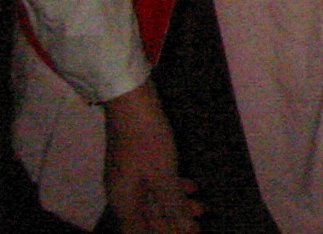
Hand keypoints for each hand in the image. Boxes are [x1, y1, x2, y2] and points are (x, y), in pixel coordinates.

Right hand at [103, 82, 202, 233]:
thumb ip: (172, 204)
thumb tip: (182, 230)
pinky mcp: (137, 161)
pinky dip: (171, 188)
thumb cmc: (147, 141)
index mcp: (123, 202)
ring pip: (153, 199)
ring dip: (176, 205)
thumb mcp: (163, 175)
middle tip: (198, 225)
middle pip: (147, 218)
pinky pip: (154, 183)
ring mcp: (128, 176)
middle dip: (173, 223)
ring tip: (200, 207)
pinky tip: (190, 185)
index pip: (138, 231)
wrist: (131, 102)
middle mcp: (122, 193)